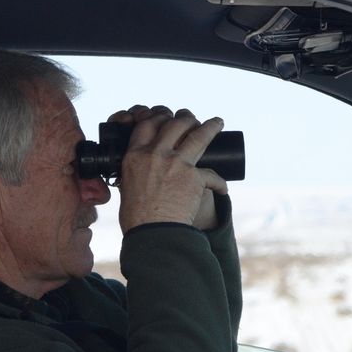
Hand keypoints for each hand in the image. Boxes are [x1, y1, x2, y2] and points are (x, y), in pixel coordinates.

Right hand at [107, 105, 227, 232]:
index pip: (148, 125)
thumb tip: (141, 176)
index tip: (167, 118)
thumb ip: (135, 176)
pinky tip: (223, 187)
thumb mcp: (127, 188)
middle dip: (186, 118)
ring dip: (210, 126)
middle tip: (192, 120)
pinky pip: (212, 175)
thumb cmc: (137, 219)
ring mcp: (176, 164)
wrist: (152, 235)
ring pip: (198, 135)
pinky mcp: (194, 178)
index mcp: (135, 156)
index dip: (160, 117)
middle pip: (174, 124)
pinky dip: (219, 183)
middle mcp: (155, 154)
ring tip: (217, 122)